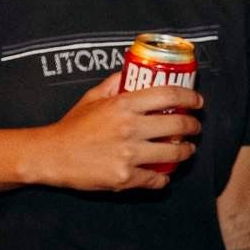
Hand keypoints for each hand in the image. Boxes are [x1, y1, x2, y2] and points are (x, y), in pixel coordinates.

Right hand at [25, 73, 201, 190]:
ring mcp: (128, 154)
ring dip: (186, 151)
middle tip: (195, 127)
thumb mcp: (92, 97)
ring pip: (173, 153)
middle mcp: (130, 128)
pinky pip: (155, 179)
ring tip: (187, 149)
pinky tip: (164, 175)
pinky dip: (163, 178)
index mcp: (123, 105)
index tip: (198, 101)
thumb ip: (114, 83)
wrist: (51, 156)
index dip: (190, 96)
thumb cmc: (72, 126)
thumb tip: (131, 71)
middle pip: (177, 125)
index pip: (168, 94)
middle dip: (193, 126)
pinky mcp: (124, 177)